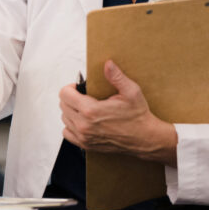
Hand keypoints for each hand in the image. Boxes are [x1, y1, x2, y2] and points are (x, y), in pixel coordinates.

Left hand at [58, 59, 177, 165]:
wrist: (145, 139)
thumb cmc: (138, 117)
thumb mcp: (131, 91)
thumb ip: (116, 76)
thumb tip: (107, 64)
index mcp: (91, 110)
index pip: (64, 94)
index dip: (70, 87)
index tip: (79, 88)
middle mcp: (84, 125)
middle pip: (63, 106)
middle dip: (71, 98)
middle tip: (84, 96)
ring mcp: (84, 137)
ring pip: (64, 119)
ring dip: (71, 111)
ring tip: (85, 108)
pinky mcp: (86, 145)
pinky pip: (67, 133)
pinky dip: (71, 126)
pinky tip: (83, 121)